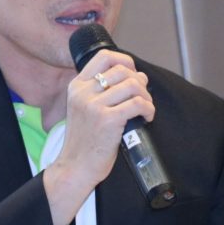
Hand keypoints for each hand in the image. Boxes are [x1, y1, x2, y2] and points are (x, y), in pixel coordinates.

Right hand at [43, 50, 153, 224]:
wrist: (75, 167)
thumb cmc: (84, 141)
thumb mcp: (84, 109)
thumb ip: (103, 91)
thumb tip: (138, 76)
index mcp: (76, 86)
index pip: (104, 56)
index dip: (125, 60)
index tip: (134, 73)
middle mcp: (83, 92)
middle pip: (123, 70)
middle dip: (140, 82)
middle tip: (143, 98)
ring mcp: (94, 106)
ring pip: (133, 85)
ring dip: (146, 97)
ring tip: (146, 109)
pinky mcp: (107, 120)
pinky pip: (137, 104)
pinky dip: (148, 109)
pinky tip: (147, 118)